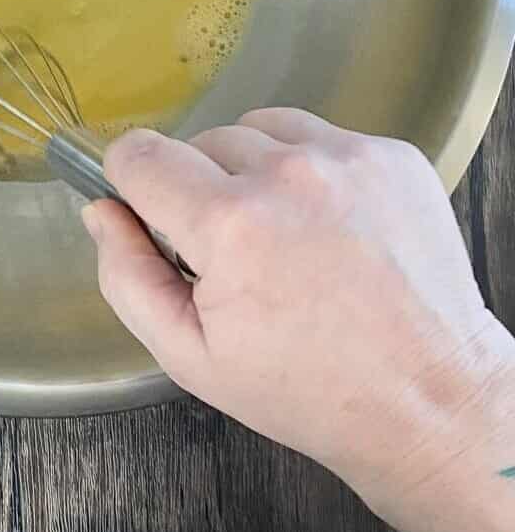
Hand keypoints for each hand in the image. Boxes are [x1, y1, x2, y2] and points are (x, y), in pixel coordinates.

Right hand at [86, 110, 514, 497]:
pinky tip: (326, 226)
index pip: (139, 153)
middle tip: (233, 253)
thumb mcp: (188, 355)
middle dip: (199, 189)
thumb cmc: (307, 388)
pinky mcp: (392, 156)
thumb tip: (102, 210)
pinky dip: (307, 168)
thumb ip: (126, 275)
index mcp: (229, 225)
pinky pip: (317, 134)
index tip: (151, 213)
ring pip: (256, 130)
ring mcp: (348, 159)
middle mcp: (288, 175)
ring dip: (252, 170)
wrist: (429, 401)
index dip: (131, 183)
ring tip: (281, 233)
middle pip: (198, 142)